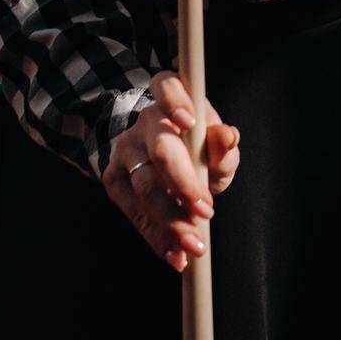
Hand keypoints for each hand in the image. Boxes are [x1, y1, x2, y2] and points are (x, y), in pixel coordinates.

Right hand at [103, 71, 239, 272]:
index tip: (190, 121)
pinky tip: (173, 254)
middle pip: (161, 149)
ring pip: (145, 187)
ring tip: (194, 245)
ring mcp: (125, 149)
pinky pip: (133, 212)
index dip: (176, 101)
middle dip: (184, 185)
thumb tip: (228, 137)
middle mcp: (144, 120)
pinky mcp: (112, 179)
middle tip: (207, 213)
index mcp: (170, 96)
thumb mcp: (215, 141)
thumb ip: (222, 143)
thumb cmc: (198, 147)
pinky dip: (156, 236)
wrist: (162, 159)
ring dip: (172, 221)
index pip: (167, 86)